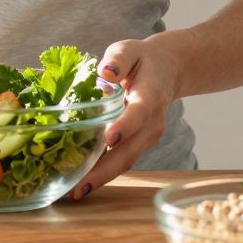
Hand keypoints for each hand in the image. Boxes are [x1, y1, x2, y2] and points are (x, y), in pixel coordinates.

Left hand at [71, 36, 182, 199]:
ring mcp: (148, 137)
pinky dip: (104, 173)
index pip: (139, 112)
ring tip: (75, 192)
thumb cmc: (142, 60)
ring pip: (126, 161)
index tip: (109, 138)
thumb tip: (105, 73)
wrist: (168, 71)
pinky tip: (82, 182)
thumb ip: (118, 58)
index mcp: (150, 95)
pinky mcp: (140, 145)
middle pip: (130, 150)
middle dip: (105, 170)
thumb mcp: (129, 49)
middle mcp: (152, 122)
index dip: (125, 125)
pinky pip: (122, 161)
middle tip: (79, 186)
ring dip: (102, 178)